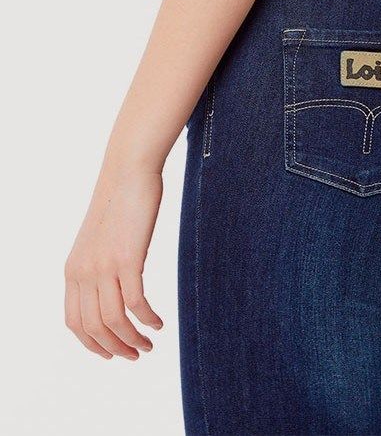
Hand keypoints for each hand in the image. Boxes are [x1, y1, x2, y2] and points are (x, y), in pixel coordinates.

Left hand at [64, 170, 163, 359]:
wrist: (127, 174)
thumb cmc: (119, 204)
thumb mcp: (99, 241)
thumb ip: (99, 266)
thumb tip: (111, 288)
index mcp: (72, 270)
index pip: (74, 322)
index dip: (92, 345)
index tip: (113, 354)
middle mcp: (83, 272)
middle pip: (94, 328)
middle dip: (116, 348)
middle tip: (137, 354)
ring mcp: (103, 266)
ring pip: (113, 321)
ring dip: (133, 340)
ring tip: (150, 344)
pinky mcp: (127, 259)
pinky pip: (135, 302)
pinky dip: (147, 319)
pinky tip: (159, 323)